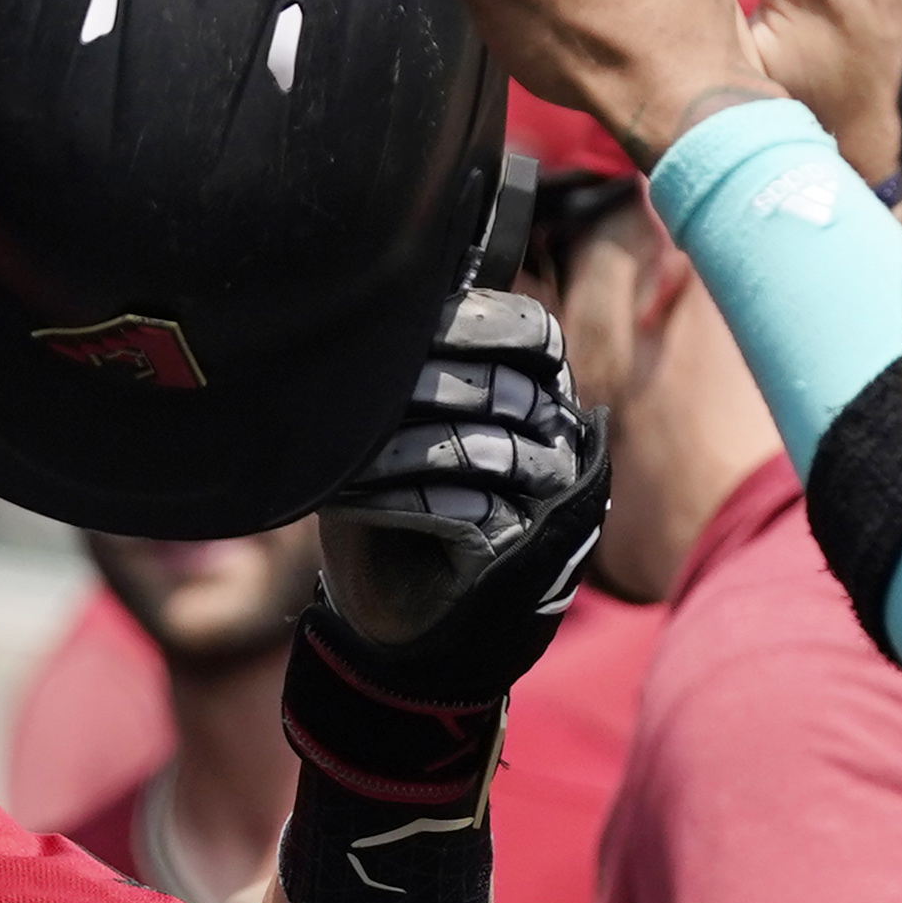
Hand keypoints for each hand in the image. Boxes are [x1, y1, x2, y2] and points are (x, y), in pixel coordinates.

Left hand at [312, 288, 605, 685]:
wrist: (387, 620)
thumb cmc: (389, 507)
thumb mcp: (395, 424)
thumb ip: (410, 363)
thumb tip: (396, 283)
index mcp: (540, 397)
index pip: (534, 336)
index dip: (475, 321)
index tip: (404, 322)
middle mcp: (560, 445)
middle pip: (504, 390)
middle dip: (421, 384)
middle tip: (356, 388)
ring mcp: (546, 504)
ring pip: (482, 449)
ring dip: (397, 446)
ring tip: (341, 451)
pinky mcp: (517, 556)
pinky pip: (463, 511)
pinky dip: (397, 499)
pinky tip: (350, 498)